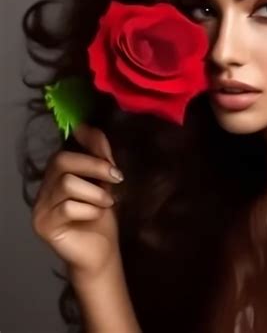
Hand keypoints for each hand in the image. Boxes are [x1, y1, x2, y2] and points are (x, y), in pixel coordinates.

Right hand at [31, 122, 123, 279]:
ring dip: (95, 192)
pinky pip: (68, 207)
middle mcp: (44, 189)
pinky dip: (89, 209)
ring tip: (106, 203)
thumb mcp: (104, 181)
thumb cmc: (102, 216)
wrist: (101, 251)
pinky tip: (95, 216)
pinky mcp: (43, 224)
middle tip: (116, 178)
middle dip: (95, 166)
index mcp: (57, 176)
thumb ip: (99, 156)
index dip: (87, 147)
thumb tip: (88, 126)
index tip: (109, 157)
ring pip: (67, 183)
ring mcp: (40, 207)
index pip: (64, 151)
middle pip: (62, 161)